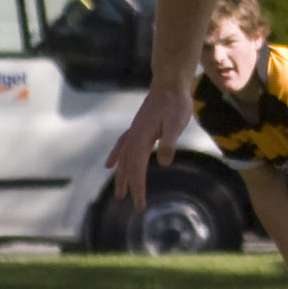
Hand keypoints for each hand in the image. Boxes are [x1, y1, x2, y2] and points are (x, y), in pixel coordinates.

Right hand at [106, 86, 194, 209]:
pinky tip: (111, 164)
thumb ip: (170, 142)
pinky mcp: (138, 128)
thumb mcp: (176, 123)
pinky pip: (122, 146)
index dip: (138, 187)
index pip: (137, 168)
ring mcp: (134, 132)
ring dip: (121, 175)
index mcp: (141, 138)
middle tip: (127, 202)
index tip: (139, 204)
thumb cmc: (175, 103)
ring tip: (119, 192)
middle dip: (128, 185)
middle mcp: (134, 136)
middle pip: (128, 166)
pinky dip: (116, 157)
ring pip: (124, 158)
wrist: (170, 84)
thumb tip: (164, 162)